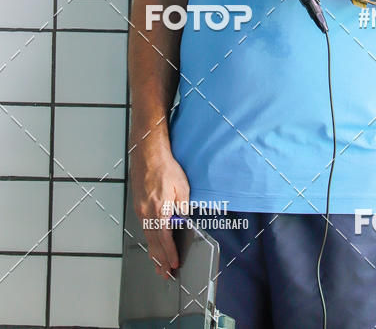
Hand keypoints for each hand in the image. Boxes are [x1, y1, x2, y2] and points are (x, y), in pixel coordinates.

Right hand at [130, 142, 189, 279]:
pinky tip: (152, 244)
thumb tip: (184, 220)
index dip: (169, 253)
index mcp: (159, 209)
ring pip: (147, 236)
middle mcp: (147, 213)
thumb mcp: (181, 186)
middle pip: (154, 242)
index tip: (173, 264)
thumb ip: (182, 206)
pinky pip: (144, 227)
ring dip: (153, 252)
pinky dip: (149, 239)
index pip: (165, 238)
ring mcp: (140, 210)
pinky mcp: (138, 205)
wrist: (147, 154)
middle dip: (160, 260)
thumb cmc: (165, 167)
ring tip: (157, 266)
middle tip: (164, 274)